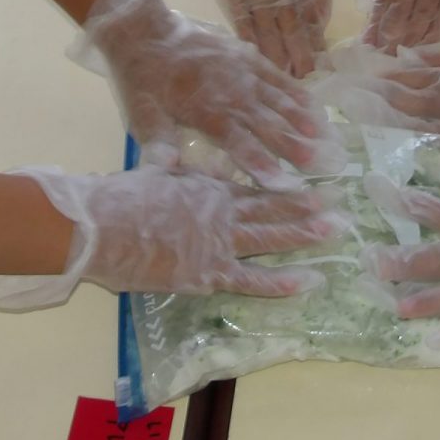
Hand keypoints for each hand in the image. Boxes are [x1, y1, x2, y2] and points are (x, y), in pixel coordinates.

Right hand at [0, 168, 347, 308]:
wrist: (101, 226)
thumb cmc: (118, 199)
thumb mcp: (151, 174)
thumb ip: (172, 167)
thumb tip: (180, 157)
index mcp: (206, 187)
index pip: (253, 187)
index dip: (283, 187)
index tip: (312, 184)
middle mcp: (220, 211)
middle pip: (270, 208)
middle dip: (305, 207)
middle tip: (339, 203)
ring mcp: (217, 242)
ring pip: (269, 237)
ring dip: (303, 234)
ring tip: (335, 229)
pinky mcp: (208, 273)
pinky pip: (251, 279)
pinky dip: (280, 282)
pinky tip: (308, 281)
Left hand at [72, 0, 343, 188]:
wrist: (146, 30)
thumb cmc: (142, 79)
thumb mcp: (141, 113)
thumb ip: (157, 142)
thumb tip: (166, 170)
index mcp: (207, 111)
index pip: (240, 143)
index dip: (262, 164)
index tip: (283, 184)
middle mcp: (232, 92)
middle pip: (267, 123)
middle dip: (292, 145)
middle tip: (318, 165)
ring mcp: (243, 71)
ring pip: (278, 99)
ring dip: (300, 119)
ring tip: (322, 136)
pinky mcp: (247, 55)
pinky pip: (277, 75)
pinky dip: (295, 90)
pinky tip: (312, 103)